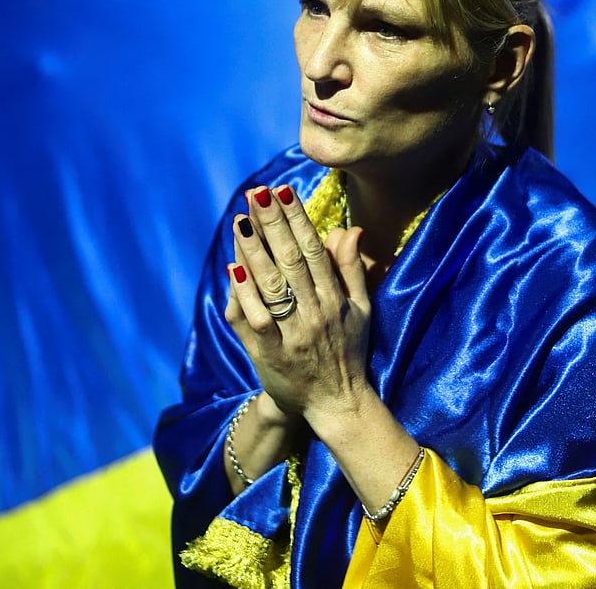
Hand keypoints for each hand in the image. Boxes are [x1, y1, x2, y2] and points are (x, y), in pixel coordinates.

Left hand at [225, 185, 371, 419]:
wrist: (337, 404)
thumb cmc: (348, 352)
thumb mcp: (360, 309)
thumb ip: (352, 269)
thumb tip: (350, 229)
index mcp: (336, 299)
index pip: (314, 250)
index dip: (298, 219)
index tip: (283, 191)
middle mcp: (316, 313)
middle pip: (291, 260)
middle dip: (273, 223)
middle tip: (257, 194)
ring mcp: (294, 334)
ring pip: (272, 285)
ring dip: (254, 250)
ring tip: (241, 220)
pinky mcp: (272, 354)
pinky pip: (258, 319)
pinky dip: (245, 293)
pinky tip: (234, 267)